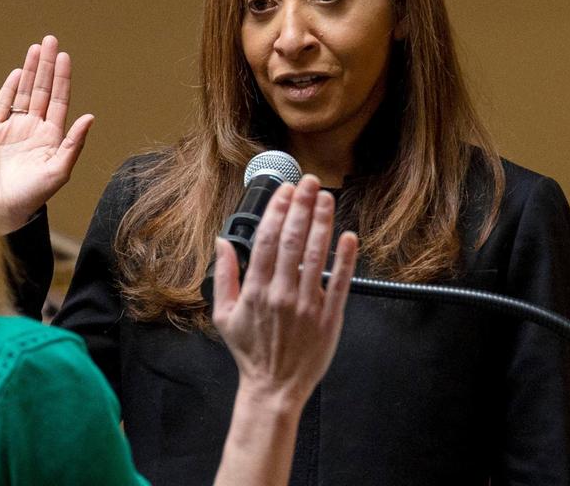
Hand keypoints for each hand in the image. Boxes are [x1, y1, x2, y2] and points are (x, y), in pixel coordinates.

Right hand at [0, 35, 93, 233]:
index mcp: (50, 138)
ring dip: (30, 71)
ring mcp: (12, 131)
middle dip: (46, 66)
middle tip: (50, 39)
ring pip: (23, 93)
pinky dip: (9, 88)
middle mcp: (33, 131)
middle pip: (42, 91)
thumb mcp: (56, 173)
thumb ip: (73, 145)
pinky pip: (2, 105)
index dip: (62, 78)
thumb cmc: (29, 198)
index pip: (59, 101)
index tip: (64, 55)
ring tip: (36, 48)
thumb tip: (90, 117)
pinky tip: (17, 73)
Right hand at [212, 175, 356, 406]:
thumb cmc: (250, 352)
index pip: (268, 240)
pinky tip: (348, 236)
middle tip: (309, 183)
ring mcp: (308, 305)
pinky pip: (340, 282)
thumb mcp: (223, 314)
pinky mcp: (329, 318)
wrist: (274, 387)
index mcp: (256, 290)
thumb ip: (223, 276)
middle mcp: (282, 294)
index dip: (278, 211)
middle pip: (294, 240)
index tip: (286, 191)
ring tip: (326, 198)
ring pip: (317, 255)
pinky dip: (345, 258)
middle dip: (302, 206)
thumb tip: (221, 242)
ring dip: (323, 222)